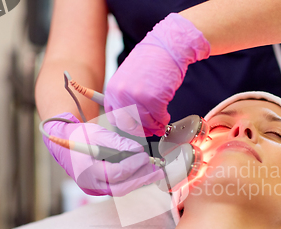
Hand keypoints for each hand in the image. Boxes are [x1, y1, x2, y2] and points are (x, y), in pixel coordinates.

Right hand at [43, 113, 163, 195]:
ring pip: (120, 189)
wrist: (62, 143)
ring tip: (155, 172)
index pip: (115, 173)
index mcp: (87, 170)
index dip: (132, 166)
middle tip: (158, 171)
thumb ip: (117, 143)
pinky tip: (143, 173)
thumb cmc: (78, 136)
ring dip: (139, 181)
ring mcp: (94, 188)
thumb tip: (137, 150)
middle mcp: (90, 184)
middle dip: (141, 179)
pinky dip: (131, 180)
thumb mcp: (96, 133)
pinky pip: (117, 187)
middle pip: (120, 188)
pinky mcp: (98, 187)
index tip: (144, 156)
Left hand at [104, 13, 209, 136]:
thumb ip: (127, 96)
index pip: (114, 117)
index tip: (136, 126)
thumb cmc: (151, 60)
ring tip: (161, 121)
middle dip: (141, 129)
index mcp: (113, 89)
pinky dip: (164, 119)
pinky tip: (166, 115)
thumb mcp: (129, 77)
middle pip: (128, 124)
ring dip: (155, 125)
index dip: (126, 125)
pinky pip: (159, 118)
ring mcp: (136, 97)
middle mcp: (121, 94)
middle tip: (151, 129)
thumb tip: (134, 117)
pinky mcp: (153, 99)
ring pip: (145, 123)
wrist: (167, 47)